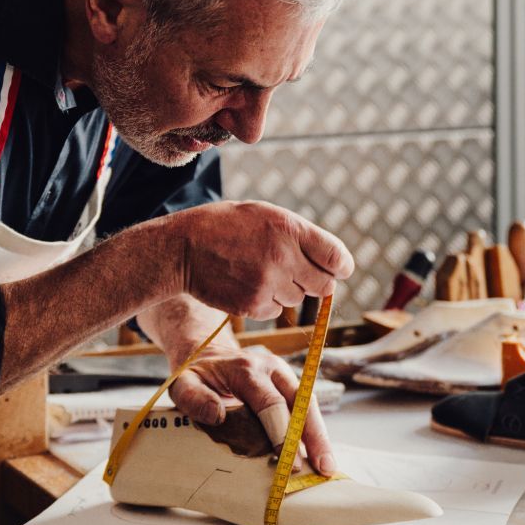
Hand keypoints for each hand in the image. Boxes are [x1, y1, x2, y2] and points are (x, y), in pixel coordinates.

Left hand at [169, 344, 335, 476]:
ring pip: (309, 405)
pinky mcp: (288, 385)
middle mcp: (271, 369)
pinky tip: (318, 456)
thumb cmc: (196, 374)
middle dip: (313, 438)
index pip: (271, 403)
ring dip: (320, 437)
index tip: (287, 461)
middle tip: (322, 468)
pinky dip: (313, 433)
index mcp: (247, 369)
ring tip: (327, 467)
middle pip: (301, 403)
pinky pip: (305, 409)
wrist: (207, 353)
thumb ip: (193, 398)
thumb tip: (217, 415)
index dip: (282, 433)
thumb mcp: (182, 383)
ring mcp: (284, 376)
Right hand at [170, 201, 353, 320]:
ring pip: (299, 299)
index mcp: (289, 228)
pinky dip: (267, 302)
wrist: (182, 248)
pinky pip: (276, 310)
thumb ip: (299, 235)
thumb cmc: (226, 226)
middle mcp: (283, 257)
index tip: (337, 268)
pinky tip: (248, 284)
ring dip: (288, 290)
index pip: (338, 257)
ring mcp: (268, 283)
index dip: (341, 266)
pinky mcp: (253, 305)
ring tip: (261, 271)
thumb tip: (334, 263)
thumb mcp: (265, 214)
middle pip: (325, 285)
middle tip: (298, 272)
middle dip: (317, 281)